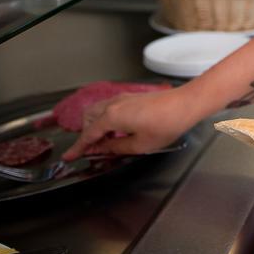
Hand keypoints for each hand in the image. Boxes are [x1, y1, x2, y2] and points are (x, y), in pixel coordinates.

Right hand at [62, 88, 192, 159]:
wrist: (185, 104)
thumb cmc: (166, 124)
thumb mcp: (140, 145)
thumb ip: (116, 148)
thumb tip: (101, 150)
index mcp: (112, 116)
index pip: (88, 134)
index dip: (78, 148)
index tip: (68, 156)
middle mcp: (113, 104)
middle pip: (88, 119)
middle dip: (86, 135)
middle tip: (90, 150)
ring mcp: (122, 98)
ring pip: (98, 111)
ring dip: (96, 126)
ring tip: (104, 142)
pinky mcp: (131, 97)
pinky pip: (109, 107)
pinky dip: (105, 119)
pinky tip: (116, 130)